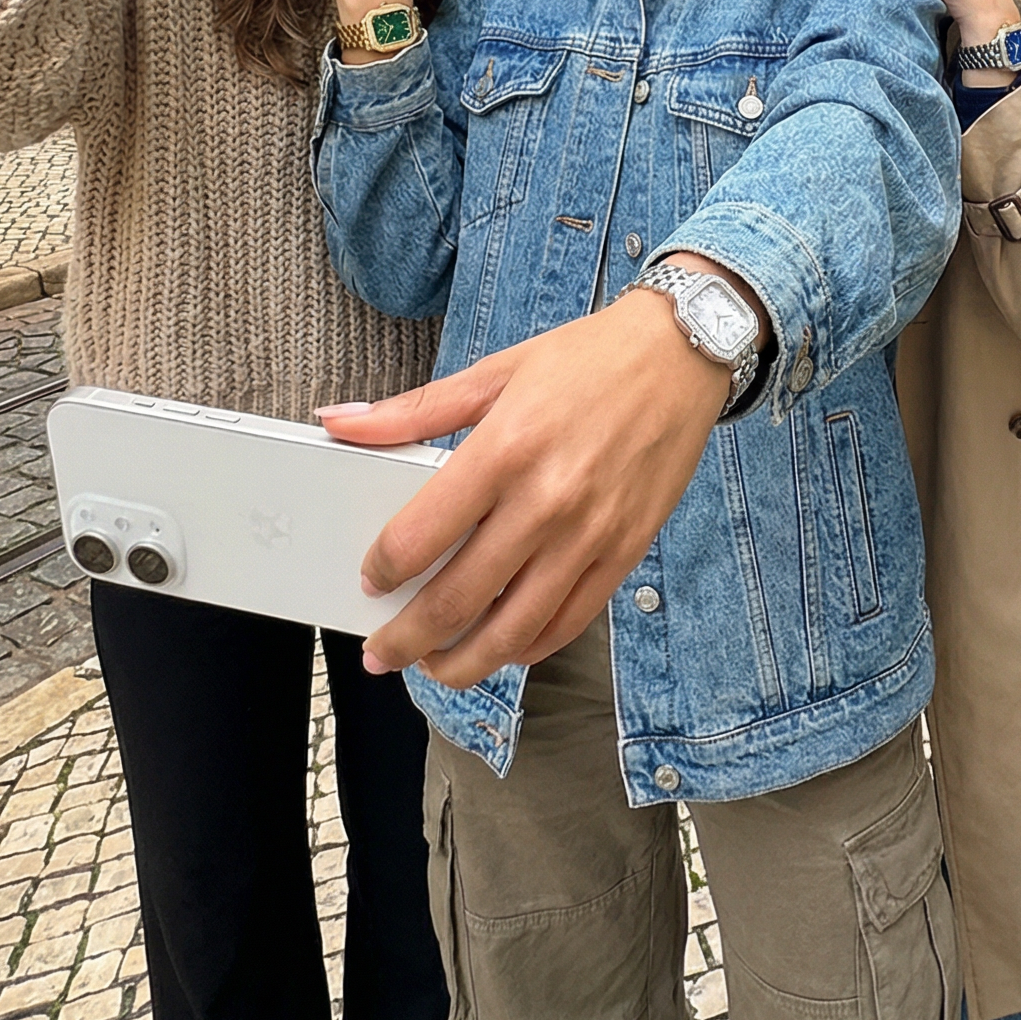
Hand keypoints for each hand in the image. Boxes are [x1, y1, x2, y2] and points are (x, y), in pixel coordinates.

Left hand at [317, 284, 733, 682]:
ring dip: (462, 663)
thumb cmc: (588, 359)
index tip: (370, 579)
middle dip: (405, 639)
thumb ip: (413, 410)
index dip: (381, 570)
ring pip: (512, 631)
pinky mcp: (625, 551)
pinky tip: (502, 645)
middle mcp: (547, 500)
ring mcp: (590, 533)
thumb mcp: (494, 371)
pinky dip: (527, 647)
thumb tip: (337, 423)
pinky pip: (568, 623)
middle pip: (456, 600)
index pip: (419, 536)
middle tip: (381, 651)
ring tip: (432, 666)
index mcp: (505, 448)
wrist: (682, 353)